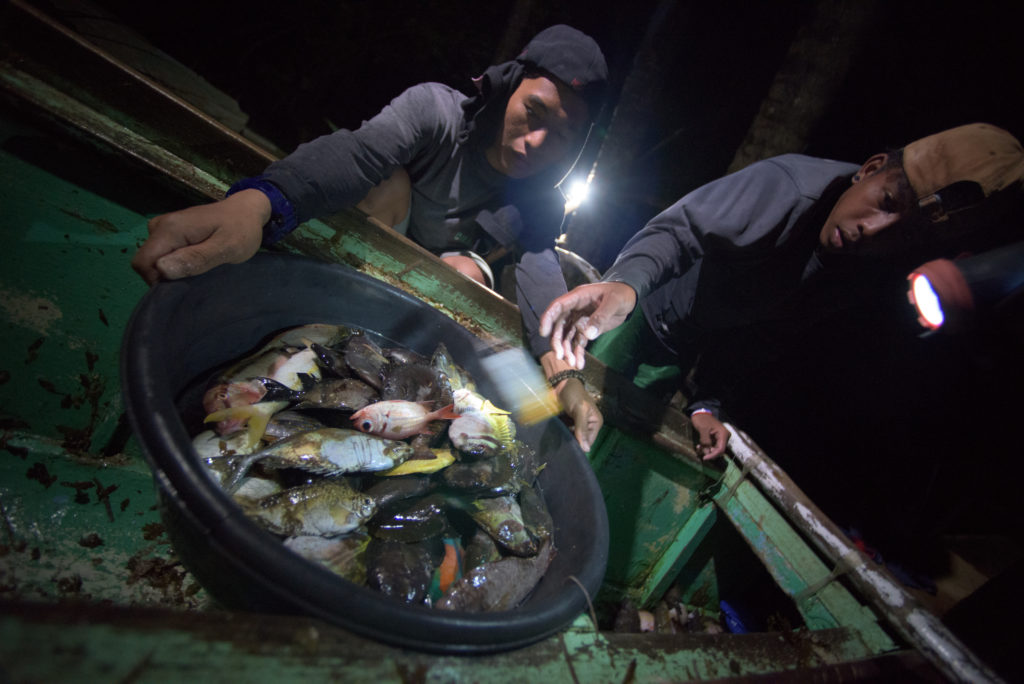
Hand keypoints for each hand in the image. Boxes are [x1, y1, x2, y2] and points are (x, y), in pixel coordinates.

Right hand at [131, 189, 269, 284]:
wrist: (247, 211)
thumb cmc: (241, 230)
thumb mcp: (226, 248)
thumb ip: (196, 259)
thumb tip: (162, 269)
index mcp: (170, 229)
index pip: (143, 263)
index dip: (158, 280)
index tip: (185, 284)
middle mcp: (160, 225)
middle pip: (146, 262)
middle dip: (165, 276)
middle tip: (196, 278)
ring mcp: (163, 227)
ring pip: (154, 259)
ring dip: (172, 270)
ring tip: (200, 269)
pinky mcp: (170, 231)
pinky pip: (162, 253)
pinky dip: (175, 263)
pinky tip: (196, 262)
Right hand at [538, 282, 636, 368]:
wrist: (629, 298)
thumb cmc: (620, 294)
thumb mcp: (614, 302)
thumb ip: (601, 317)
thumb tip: (588, 335)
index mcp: (578, 298)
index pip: (557, 307)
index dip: (548, 318)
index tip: (544, 333)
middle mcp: (574, 310)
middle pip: (559, 326)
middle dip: (558, 342)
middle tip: (560, 356)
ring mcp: (579, 321)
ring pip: (567, 337)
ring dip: (567, 351)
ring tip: (572, 364)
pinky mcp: (585, 330)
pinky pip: (578, 343)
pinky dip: (577, 353)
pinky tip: (580, 365)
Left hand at [558, 378, 602, 451]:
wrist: (560, 384)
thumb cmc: (573, 394)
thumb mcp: (580, 410)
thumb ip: (582, 429)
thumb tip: (586, 449)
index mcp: (596, 422)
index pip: (589, 441)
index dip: (581, 445)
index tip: (569, 447)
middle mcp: (589, 425)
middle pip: (581, 440)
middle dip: (573, 441)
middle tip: (562, 443)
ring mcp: (578, 424)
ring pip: (573, 437)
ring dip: (566, 438)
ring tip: (558, 438)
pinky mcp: (569, 422)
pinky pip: (566, 432)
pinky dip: (562, 433)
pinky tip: (557, 433)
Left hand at [690, 411, 729, 459]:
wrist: (700, 413)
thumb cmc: (702, 419)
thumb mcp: (703, 430)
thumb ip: (705, 441)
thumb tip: (707, 452)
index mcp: (723, 434)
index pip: (721, 449)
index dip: (713, 455)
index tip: (704, 458)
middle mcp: (723, 437)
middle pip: (718, 451)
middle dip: (708, 453)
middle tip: (699, 452)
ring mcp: (719, 438)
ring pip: (714, 449)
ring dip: (706, 451)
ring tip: (698, 448)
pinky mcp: (714, 439)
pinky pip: (711, 446)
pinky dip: (705, 448)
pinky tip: (699, 447)